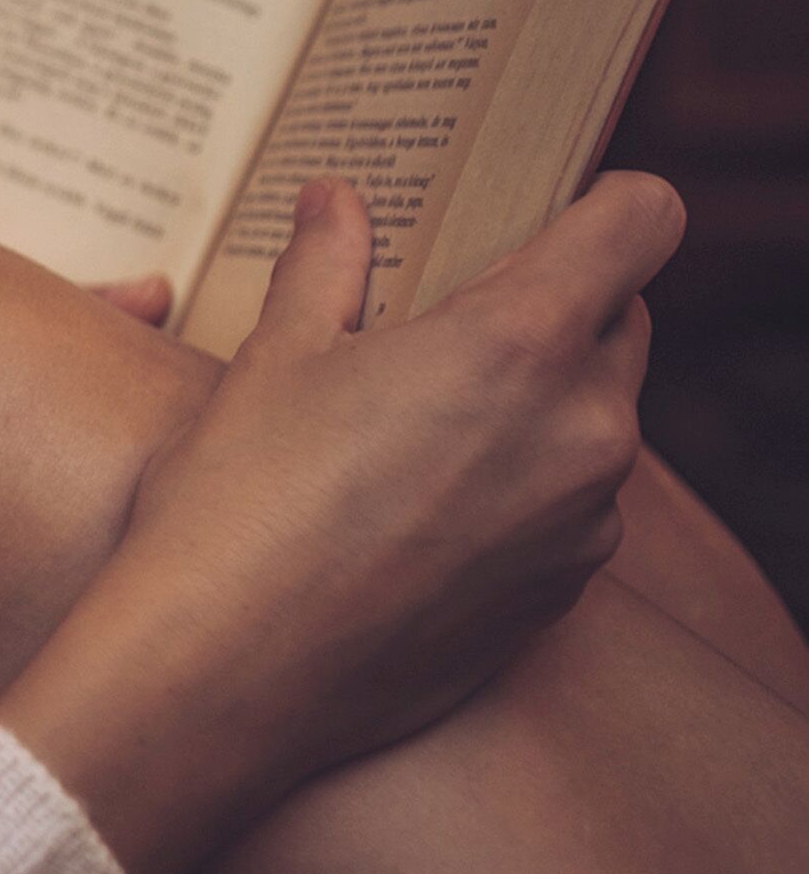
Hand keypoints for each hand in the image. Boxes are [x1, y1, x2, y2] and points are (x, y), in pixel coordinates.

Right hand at [0, 171, 680, 873]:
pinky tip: (418, 504)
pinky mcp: (563, 595)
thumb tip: (336, 201)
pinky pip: (573, 504)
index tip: (550, 210)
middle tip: (445, 318)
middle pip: (625, 320)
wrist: (229, 671)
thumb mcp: (274, 357)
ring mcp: (584, 521)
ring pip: (598, 417)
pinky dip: (523, 484)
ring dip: (538, 400)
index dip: (609, 202)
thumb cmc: (241, 499)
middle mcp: (583, 428)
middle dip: (556, 305)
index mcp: (518, 343)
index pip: (643, 224)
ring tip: (418, 420)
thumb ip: (325, 265)